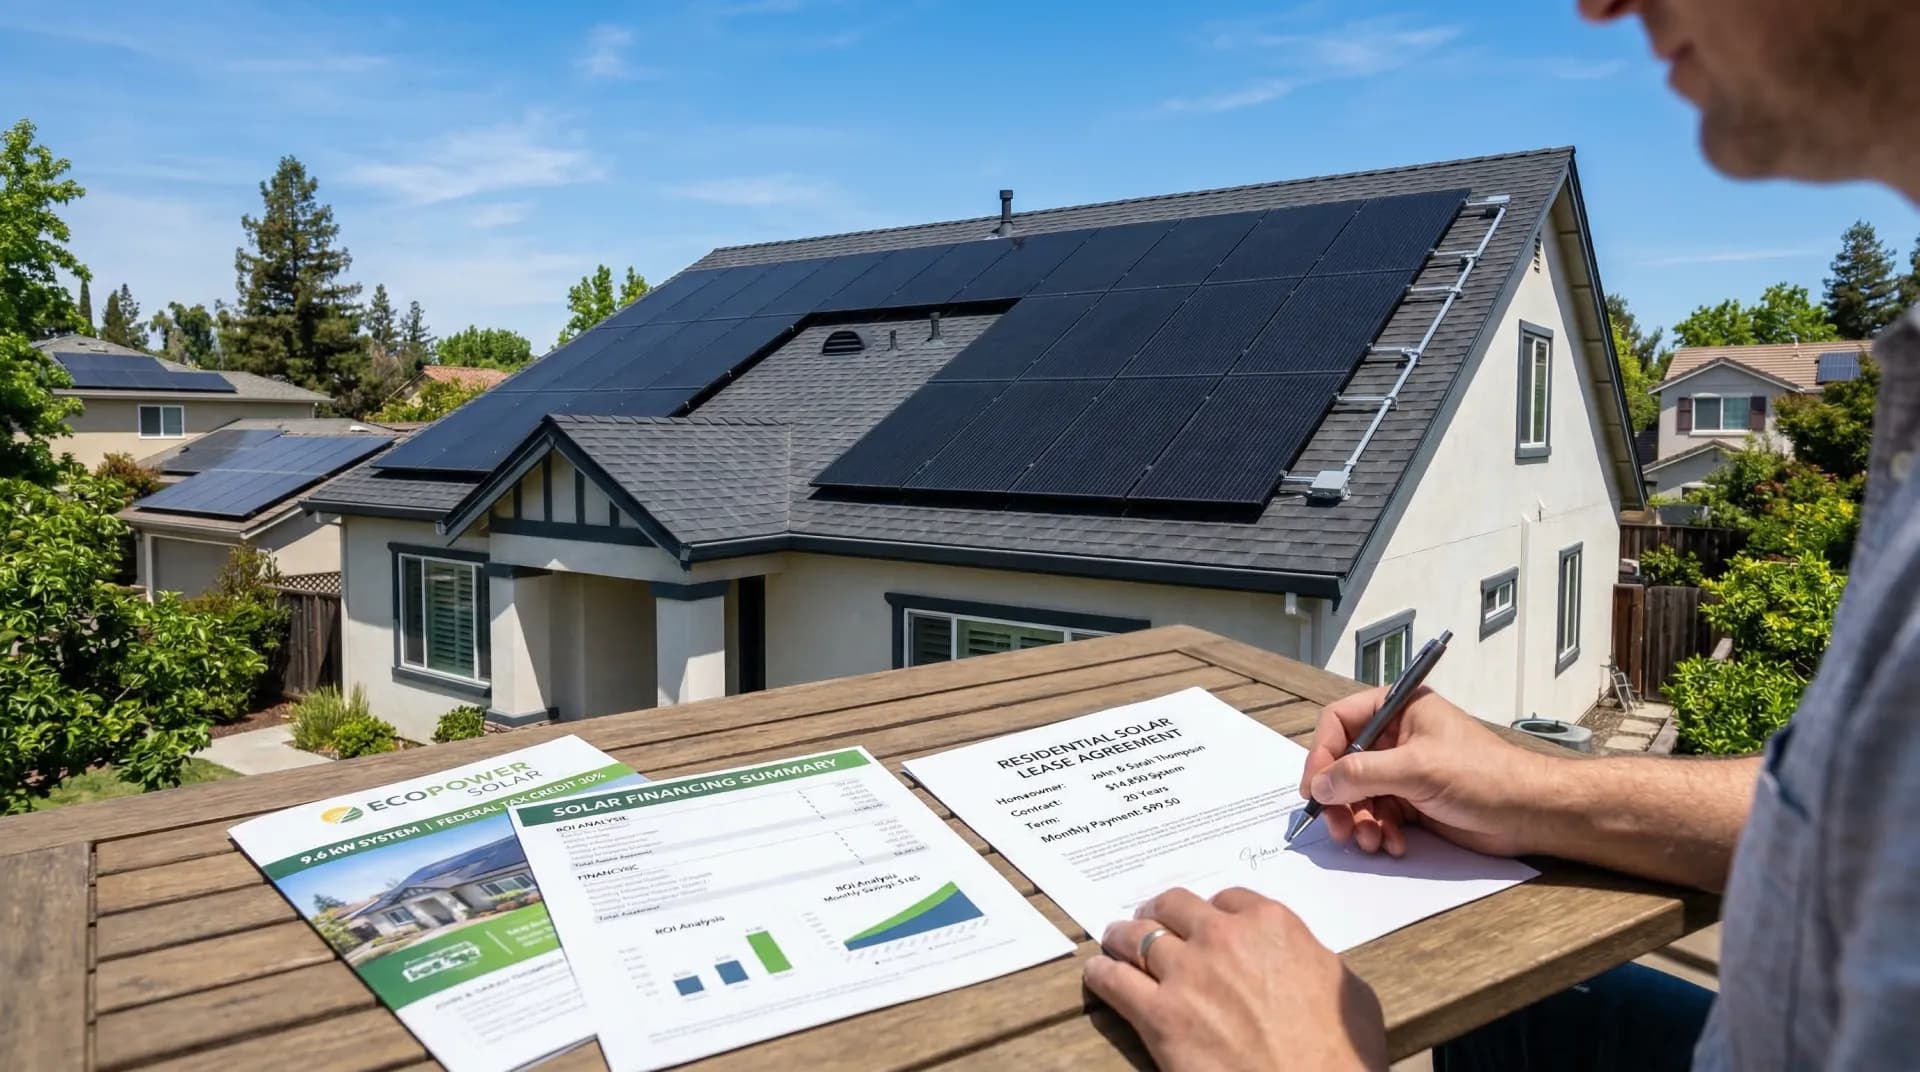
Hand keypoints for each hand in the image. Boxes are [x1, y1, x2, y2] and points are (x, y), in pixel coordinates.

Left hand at [1084, 887, 1386, 1071]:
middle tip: (1150, 923)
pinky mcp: (1159, 1014)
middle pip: (1173, 905)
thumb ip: (1311, 958)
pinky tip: (1098, 974)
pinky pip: (1114, 980)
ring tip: (1115, 943)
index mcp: (1272, 924)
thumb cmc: (1341, 1054)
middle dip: (1160, 913)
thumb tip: (1299, 958)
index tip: (1203, 923)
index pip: (1227, 898)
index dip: (1212, 912)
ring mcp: (1187, 973)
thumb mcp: (1346, 989)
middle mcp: (1223, 937)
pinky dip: (1101, 974)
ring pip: (1135, 935)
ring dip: (1123, 938)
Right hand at [1300, 686, 1556, 857]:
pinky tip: (1393, 844)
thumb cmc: (1482, 775)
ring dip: (1359, 821)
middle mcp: (1396, 736)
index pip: (1340, 722)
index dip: (1322, 754)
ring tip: (1371, 841)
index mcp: (1398, 708)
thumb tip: (1320, 785)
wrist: (1528, 813)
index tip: (1314, 789)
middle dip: (1340, 799)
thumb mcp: (1417, 768)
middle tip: (1338, 827)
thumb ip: (1363, 773)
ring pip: (1358, 794)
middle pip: (1344, 763)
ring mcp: (1403, 770)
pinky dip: (1379, 832)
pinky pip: (1378, 815)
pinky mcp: (1412, 801)